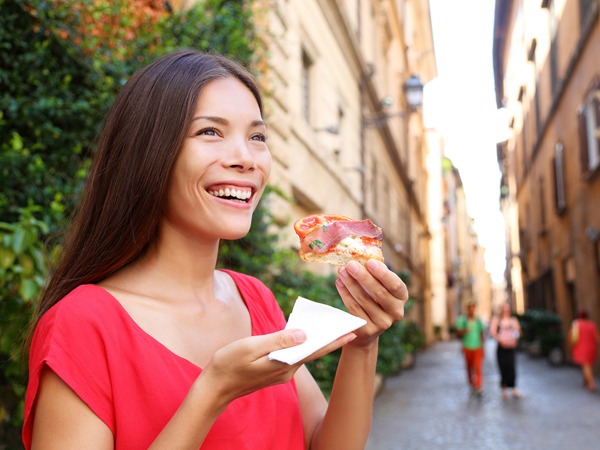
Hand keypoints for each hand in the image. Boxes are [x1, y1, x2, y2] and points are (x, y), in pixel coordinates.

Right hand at [198, 328, 355, 407]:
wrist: (214, 388)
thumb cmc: (229, 364)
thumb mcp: (251, 347)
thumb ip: (277, 340)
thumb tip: (303, 333)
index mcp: (284, 365)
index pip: (315, 350)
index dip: (334, 341)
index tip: (352, 332)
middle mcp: (286, 371)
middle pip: (312, 351)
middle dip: (329, 338)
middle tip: (347, 325)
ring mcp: (281, 373)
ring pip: (303, 353)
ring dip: (316, 340)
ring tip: (330, 325)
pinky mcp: (274, 371)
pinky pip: (293, 355)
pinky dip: (301, 344)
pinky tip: (304, 333)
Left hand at [335, 259, 408, 347]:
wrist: (368, 328)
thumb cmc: (375, 299)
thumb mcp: (380, 286)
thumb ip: (375, 274)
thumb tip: (362, 257)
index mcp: (402, 297)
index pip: (395, 285)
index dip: (383, 273)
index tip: (369, 262)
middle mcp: (396, 312)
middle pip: (379, 292)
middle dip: (363, 276)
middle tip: (350, 264)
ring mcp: (383, 323)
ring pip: (363, 300)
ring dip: (350, 283)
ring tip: (341, 270)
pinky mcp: (368, 330)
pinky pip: (354, 308)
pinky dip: (345, 293)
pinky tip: (339, 282)